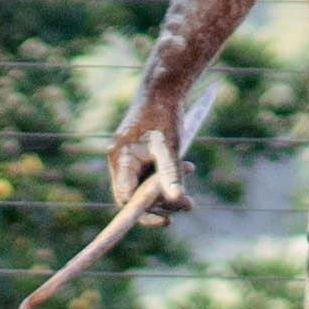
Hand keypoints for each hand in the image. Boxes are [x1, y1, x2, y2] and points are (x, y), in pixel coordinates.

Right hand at [103, 84, 195, 222]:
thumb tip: (178, 203)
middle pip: (135, 196)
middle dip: (162, 201)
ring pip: (143, 186)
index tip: (168, 220)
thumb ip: (172, 176)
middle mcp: (118, 160)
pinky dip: (165, 176)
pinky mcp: (135, 153)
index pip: (125, 199)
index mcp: (121, 159)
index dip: (144, 214)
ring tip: (190, 170)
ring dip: (167, 187)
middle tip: (188, 201)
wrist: (162, 88)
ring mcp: (125, 157)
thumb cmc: (165, 116)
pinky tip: (185, 166)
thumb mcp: (170, 147)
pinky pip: (147, 174)